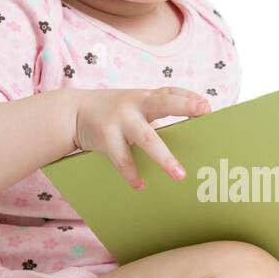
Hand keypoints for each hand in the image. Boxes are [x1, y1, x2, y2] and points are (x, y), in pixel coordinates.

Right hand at [73, 87, 209, 190]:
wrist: (71, 112)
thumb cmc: (111, 112)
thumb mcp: (132, 105)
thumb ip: (154, 115)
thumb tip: (186, 139)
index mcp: (145, 97)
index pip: (171, 92)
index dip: (189, 98)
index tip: (207, 108)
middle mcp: (135, 104)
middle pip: (164, 103)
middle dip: (184, 105)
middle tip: (203, 112)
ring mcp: (120, 119)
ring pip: (147, 138)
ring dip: (164, 158)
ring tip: (179, 175)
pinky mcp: (106, 136)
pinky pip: (122, 158)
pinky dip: (132, 173)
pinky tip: (140, 185)